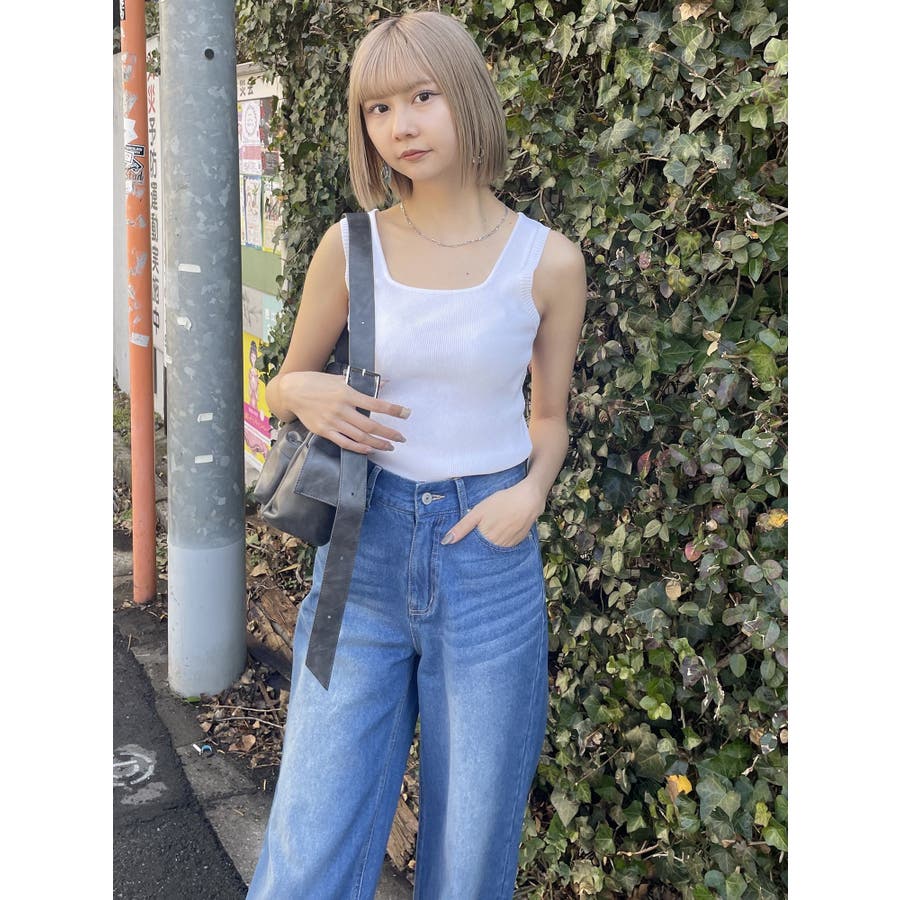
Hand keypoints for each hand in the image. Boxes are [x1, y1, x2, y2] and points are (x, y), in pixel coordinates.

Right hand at [278, 370, 409, 453]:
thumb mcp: (340, 378)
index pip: (376, 403)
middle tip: (401, 438)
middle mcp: (341, 409)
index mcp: (347, 393)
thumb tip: (385, 382)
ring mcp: (332, 421)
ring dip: (377, 443)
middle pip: (370, 425)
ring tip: (390, 447)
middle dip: (389, 433)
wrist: (292, 391)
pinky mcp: (324, 431)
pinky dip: (359, 448)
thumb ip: (362, 383)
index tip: (406, 413)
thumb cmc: (317, 382)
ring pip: (360, 436)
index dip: (393, 410)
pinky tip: (370, 449)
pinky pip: (344, 443)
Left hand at [441, 479, 544, 546]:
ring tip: (486, 539)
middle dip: (476, 551)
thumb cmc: (502, 502)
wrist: (528, 499)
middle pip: (483, 553)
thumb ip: (462, 527)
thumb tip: (446, 541)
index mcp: (485, 539)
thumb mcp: (478, 511)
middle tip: (471, 545)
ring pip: (494, 551)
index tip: (459, 552)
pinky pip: (505, 547)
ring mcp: (509, 545)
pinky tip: (498, 535)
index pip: (471, 552)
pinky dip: (500, 544)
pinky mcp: (518, 542)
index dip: (466, 551)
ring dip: (489, 549)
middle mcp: (497, 546)